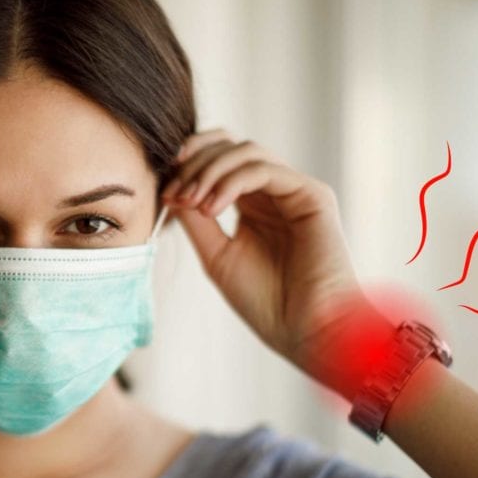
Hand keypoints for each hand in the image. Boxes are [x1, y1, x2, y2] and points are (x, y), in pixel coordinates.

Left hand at [161, 129, 385, 395]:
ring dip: (210, 170)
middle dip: (194, 162)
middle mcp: (275, 192)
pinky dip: (232, 181)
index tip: (164, 191)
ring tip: (191, 202)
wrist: (306, 332)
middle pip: (230, 146)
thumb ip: (195, 220)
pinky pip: (265, 170)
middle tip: (174, 192)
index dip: (188, 165)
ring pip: (246, 151)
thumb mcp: (217, 255)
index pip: (218, 159)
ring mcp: (295, 190)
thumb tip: (170, 188)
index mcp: (253, 204)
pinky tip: (212, 208)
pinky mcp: (313, 194)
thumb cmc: (266, 303)